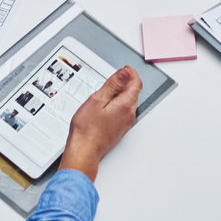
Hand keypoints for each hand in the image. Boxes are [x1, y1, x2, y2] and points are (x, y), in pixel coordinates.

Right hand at [60, 66, 142, 180]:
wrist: (83, 152)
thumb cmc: (87, 129)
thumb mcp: (97, 100)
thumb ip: (113, 85)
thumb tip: (124, 73)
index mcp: (126, 105)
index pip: (136, 83)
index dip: (131, 73)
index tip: (124, 69)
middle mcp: (129, 115)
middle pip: (134, 92)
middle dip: (126, 82)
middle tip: (114, 77)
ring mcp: (125, 123)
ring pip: (128, 102)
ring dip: (121, 93)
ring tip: (106, 91)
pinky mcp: (119, 129)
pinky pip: (123, 111)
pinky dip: (118, 103)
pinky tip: (105, 105)